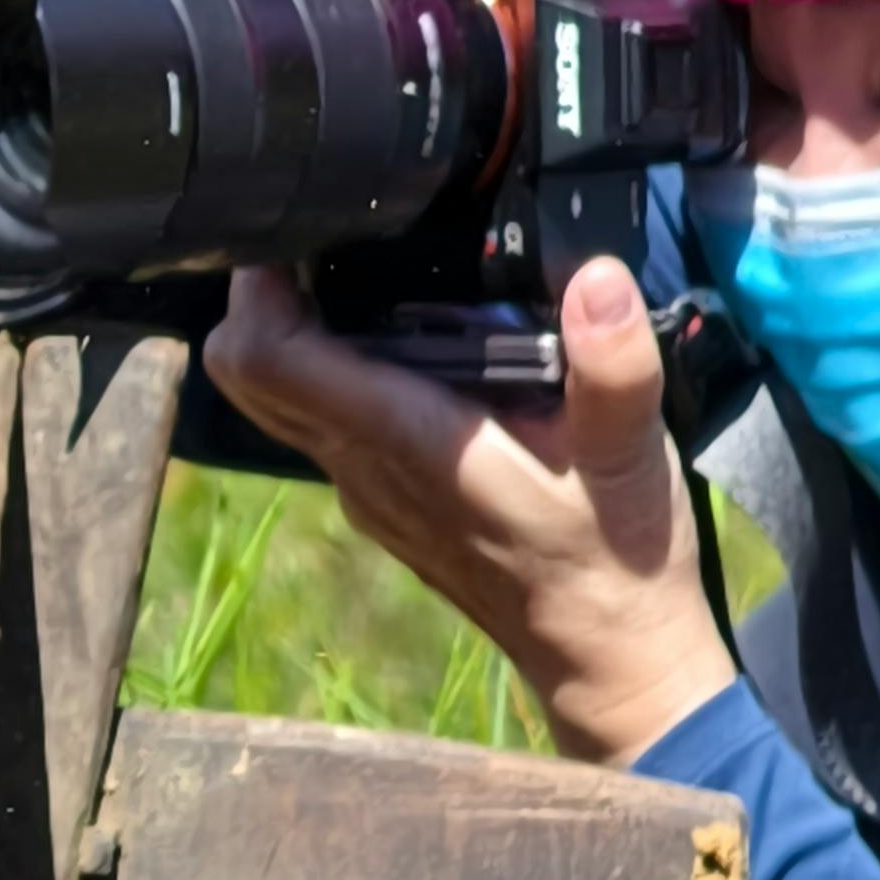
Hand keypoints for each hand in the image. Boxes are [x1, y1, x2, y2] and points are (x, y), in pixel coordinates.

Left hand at [208, 258, 732, 765]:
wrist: (606, 656)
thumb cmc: (617, 556)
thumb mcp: (633, 455)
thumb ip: (613, 368)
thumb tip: (597, 278)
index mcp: (408, 442)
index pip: (270, 360)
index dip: (260, 284)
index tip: (296, 223)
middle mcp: (364, 467)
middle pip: (246, 373)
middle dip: (262, 293)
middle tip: (323, 235)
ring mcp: (366, 487)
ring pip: (278, 396)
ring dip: (296, 327)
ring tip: (365, 267)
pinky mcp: (383, 497)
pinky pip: (322, 418)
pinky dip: (333, 367)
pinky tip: (408, 335)